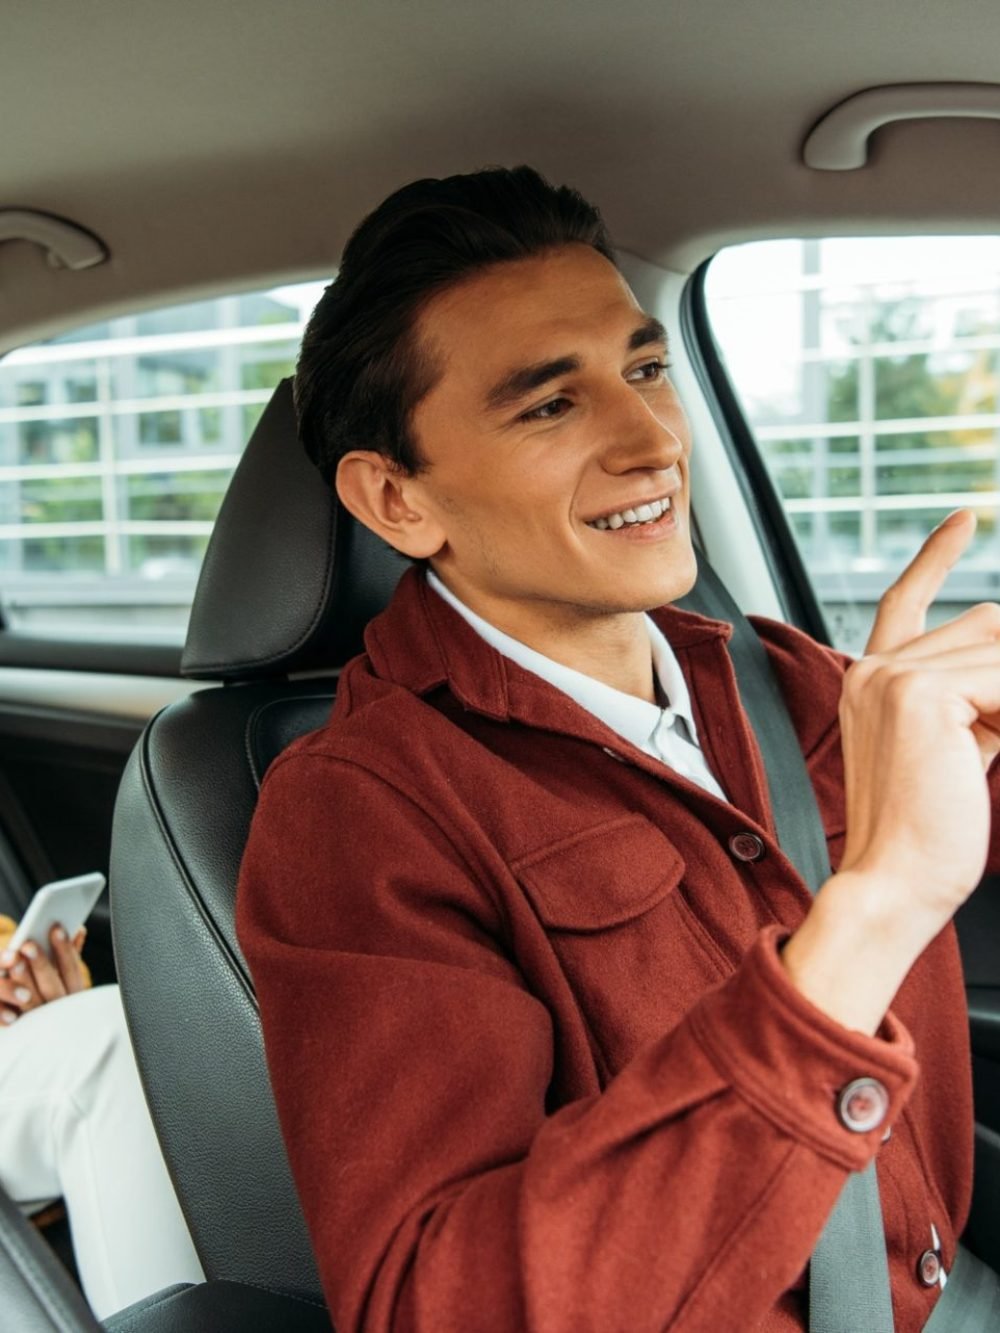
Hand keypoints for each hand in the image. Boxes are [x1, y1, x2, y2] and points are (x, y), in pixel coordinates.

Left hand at [0, 923, 86, 1026]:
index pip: (72, 970)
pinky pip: (9, 1017)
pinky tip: (3, 975)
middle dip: (41, 964)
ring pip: (30, 1001)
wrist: (48, 1040)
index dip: (65, 949)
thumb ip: (70, 955)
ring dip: (22, 979)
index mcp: (74, 995)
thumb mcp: (64, 977)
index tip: (56, 928)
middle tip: (29, 944)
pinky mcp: (19, 1029)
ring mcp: (38, 1022)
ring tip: (13, 958)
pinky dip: (4, 1003)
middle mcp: (59, 1011)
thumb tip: (79, 930)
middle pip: (51, 987)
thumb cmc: (52, 994)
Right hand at [783, 509, 999, 1031]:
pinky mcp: (918, 693)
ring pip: (998, 649)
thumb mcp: (954, 748)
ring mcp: (890, 675)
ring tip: (981, 754)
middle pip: (984, 626)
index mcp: (869, 679)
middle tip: (988, 739)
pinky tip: (987, 751)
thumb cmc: (926, 832)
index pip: (909, 600)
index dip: (937, 556)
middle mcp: (872, 667)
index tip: (966, 518)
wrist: (894, 882)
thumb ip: (972, 697)